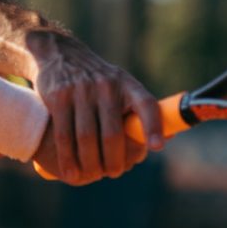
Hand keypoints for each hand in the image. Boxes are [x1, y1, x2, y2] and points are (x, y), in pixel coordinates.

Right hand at [26, 29, 162, 182]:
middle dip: (114, 161)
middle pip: (112, 134)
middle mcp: (106, 85)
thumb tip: (168, 138)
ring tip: (93, 174)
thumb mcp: (121, 84)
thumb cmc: (98, 80)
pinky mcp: (58, 96)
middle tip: (113, 172)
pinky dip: (68, 158)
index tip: (156, 147)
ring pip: (86, 138)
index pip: (146, 104)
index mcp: (127, 85)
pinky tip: (72, 172)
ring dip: (91, 163)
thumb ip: (139, 111)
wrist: (59, 53)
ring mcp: (80, 90)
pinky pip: (64, 134)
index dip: (153, 126)